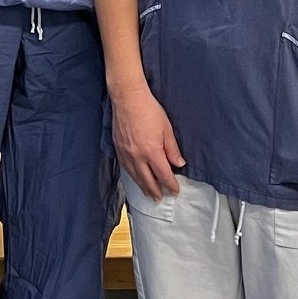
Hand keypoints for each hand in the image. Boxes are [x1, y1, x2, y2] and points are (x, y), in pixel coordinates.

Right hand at [111, 82, 184, 200]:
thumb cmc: (149, 110)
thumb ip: (172, 149)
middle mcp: (137, 156)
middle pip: (147, 180)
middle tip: (160, 199)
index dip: (170, 185)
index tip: (175, 191)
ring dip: (142, 187)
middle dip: (155, 191)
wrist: (128, 99)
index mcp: (152, 152)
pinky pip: (125, 168)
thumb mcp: (167, 129)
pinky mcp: (118, 148)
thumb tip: (179, 164)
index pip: (163, 175)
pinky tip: (135, 178)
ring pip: (135, 176)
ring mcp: (126, 153)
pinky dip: (132, 176)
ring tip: (148, 193)